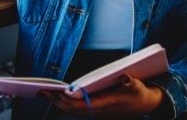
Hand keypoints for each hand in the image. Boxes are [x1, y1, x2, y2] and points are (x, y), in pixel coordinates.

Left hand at [42, 74, 164, 117]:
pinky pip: (77, 108)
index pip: (80, 106)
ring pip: (72, 110)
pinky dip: (65, 103)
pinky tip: (59, 96)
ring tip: (44, 93)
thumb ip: (131, 82)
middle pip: (71, 109)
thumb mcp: (138, 86)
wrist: (146, 104)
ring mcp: (96, 111)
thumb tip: (126, 77)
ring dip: (58, 102)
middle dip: (56, 101)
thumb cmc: (140, 93)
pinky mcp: (96, 108)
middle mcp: (97, 110)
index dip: (66, 100)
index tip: (54, 92)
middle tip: (40, 91)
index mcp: (104, 104)